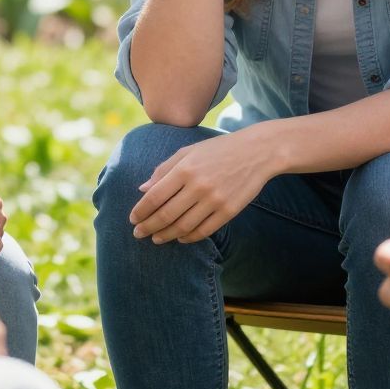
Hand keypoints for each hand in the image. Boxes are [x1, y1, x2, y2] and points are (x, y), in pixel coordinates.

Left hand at [128, 130, 273, 243]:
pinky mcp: (229, 211)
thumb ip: (164, 169)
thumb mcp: (188, 151)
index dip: (140, 211)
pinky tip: (180, 238)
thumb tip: (142, 189)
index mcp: (185, 168)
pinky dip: (189, 237)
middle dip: (148, 227)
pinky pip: (204, 231)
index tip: (132, 220)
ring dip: (166, 235)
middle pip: (166, 215)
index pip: (155, 197)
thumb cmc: (218, 150)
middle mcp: (198, 186)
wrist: (256, 152)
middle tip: (138, 234)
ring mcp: (215, 200)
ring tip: (156, 238)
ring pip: (183, 226)